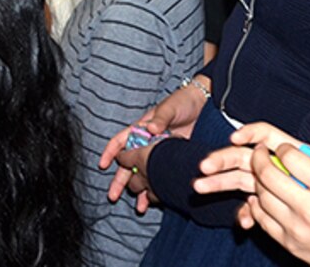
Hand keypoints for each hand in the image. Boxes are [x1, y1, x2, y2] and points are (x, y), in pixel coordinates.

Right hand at [101, 80, 209, 205]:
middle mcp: (148, 143)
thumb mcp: (170, 107)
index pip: (121, 141)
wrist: (206, 106)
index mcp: (141, 128)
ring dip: (140, 190)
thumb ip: (160, 118)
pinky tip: (156, 202)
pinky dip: (159, 189)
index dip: (110, 153)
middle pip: (130, 164)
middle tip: (113, 195)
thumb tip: (150, 128)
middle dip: (120, 180)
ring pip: (145, 174)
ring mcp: (161, 153)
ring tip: (138, 207)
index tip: (104, 165)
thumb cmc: (183, 102)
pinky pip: (163, 177)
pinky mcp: (174, 161)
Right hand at [193, 121, 299, 215]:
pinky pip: (252, 206)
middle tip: (204, 167)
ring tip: (199, 188)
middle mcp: (280, 168)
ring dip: (219, 183)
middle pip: (246, 156)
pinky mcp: (273, 207)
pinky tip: (244, 222)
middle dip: (222, 160)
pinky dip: (245, 213)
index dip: (250, 133)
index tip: (236, 140)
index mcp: (296, 155)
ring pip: (241, 180)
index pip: (267, 134)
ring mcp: (274, 187)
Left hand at [243, 143, 309, 265]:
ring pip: (261, 196)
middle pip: (268, 175)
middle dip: (259, 158)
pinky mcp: (289, 244)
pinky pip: (262, 219)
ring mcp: (296, 229)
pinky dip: (257, 205)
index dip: (283, 148)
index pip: (291, 158)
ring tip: (264, 175)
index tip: (283, 148)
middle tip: (260, 153)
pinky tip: (263, 197)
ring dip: (258, 181)